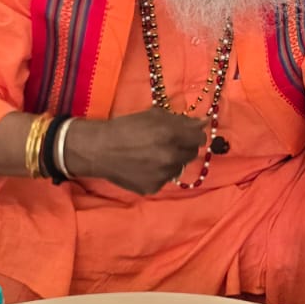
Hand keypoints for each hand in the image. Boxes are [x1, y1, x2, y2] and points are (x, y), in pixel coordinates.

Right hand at [65, 108, 207, 193]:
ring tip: (153, 155)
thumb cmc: (126, 127)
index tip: (188, 134)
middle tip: (168, 143)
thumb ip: (181, 120)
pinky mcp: (153, 188)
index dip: (194, 134)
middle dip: (183, 147)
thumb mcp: (154, 115)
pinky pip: (164, 179)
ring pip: (178, 167)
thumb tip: (203, 122)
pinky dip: (158, 173)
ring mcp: (163, 175)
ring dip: (171, 161)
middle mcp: (171, 156)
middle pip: (191, 154)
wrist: (100, 149)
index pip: (200, 138)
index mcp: (172, 135)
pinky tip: (144, 166)